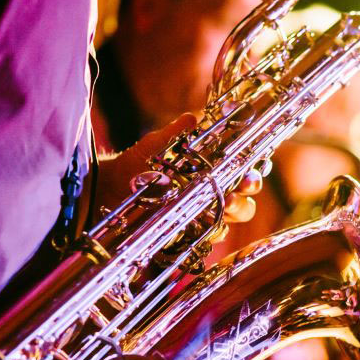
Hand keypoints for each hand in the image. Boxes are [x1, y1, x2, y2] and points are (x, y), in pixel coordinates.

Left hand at [96, 113, 261, 221]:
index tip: (249, 174)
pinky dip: (207, 235)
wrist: (106, 190)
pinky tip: (201, 227)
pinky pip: (205, 241)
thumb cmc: (135, 165)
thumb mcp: (156, 145)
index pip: (244, 177)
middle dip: (244, 201)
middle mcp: (210, 198)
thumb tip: (193, 118)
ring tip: (221, 209)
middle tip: (234, 195)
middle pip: (244, 205)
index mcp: (212, 174)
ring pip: (228, 224)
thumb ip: (177, 133)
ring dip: (228, 218)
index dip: (252, 176)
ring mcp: (199, 220)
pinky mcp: (185, 237)